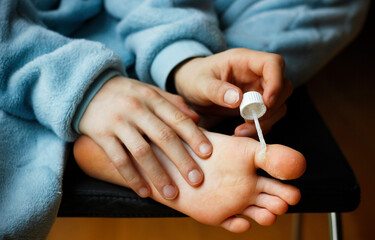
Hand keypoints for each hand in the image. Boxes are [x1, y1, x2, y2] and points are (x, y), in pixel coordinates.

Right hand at [78, 76, 211, 199]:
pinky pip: (118, 160)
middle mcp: (136, 109)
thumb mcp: (150, 91)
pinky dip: (132, 177)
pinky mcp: (101, 135)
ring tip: (172, 194)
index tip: (208, 154)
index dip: (194, 136)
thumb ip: (174, 103)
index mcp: (152, 98)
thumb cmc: (127, 93)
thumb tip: (197, 120)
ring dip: (158, 175)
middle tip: (197, 180)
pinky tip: (144, 192)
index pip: (177, 118)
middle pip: (163, 137)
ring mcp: (118, 122)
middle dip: (182, 160)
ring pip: (142, 152)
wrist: (87, 88)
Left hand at [173, 48, 292, 136]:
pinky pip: (268, 117)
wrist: (191, 88)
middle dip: (272, 106)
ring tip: (242, 130)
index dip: (276, 82)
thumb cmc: (195, 78)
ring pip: (279, 105)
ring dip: (267, 120)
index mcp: (245, 60)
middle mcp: (256, 74)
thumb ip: (216, 90)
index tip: (266, 102)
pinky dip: (260, 127)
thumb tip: (238, 99)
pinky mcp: (256, 105)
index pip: (274, 63)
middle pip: (283, 86)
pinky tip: (241, 132)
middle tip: (251, 120)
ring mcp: (258, 90)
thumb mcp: (200, 83)